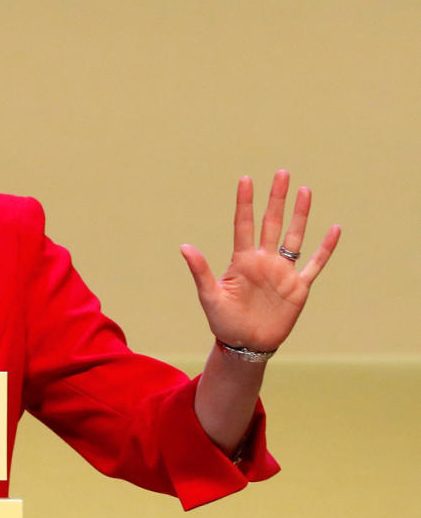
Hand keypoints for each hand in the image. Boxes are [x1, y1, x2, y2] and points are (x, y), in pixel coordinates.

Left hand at [181, 170, 340, 353]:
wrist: (245, 344)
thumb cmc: (223, 321)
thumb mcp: (209, 295)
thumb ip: (200, 270)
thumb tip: (184, 246)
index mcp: (242, 260)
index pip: (244, 224)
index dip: (245, 202)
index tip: (246, 179)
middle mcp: (264, 260)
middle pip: (271, 222)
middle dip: (276, 198)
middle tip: (281, 173)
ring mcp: (282, 272)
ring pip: (294, 236)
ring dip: (300, 215)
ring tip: (304, 190)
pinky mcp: (298, 287)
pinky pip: (314, 263)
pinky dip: (325, 248)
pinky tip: (333, 229)